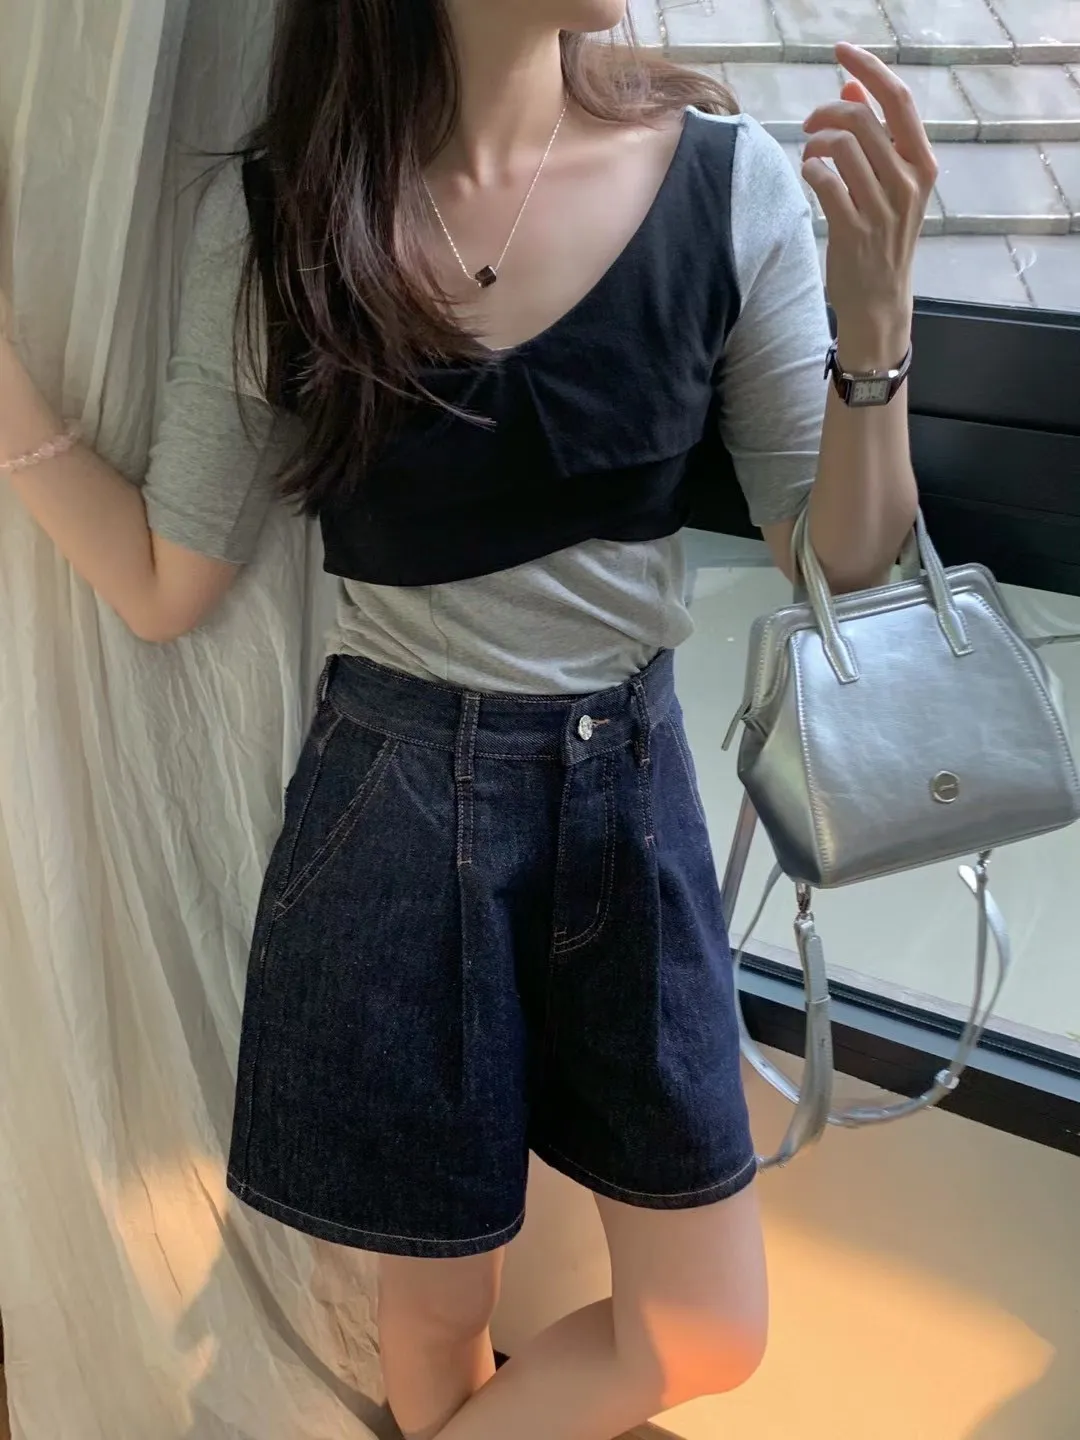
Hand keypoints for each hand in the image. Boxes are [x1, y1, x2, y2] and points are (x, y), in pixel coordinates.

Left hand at [802, 43, 937, 371]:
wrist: (880, 302)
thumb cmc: (881, 239)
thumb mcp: (889, 185)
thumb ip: (875, 137)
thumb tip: (853, 89)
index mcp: (922, 164)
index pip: (898, 100)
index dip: (868, 69)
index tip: (841, 52)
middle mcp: (907, 182)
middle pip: (862, 119)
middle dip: (826, 113)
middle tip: (809, 125)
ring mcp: (882, 208)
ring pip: (841, 147)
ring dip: (814, 144)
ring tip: (810, 156)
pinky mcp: (855, 231)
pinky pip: (824, 182)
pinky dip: (810, 172)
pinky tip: (809, 178)